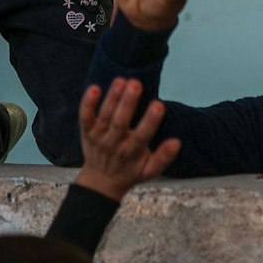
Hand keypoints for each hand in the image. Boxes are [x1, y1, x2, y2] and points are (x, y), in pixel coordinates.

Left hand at [73, 77, 179, 201]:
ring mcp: (98, 137)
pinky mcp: (86, 131)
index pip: (141, 136)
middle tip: (135, 84)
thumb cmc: (129, 171)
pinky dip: (87, 103)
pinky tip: (94, 88)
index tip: (158, 104)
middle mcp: (113, 144)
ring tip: (121, 80)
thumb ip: (163, 157)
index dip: (150, 121)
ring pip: (105, 116)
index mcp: (131, 153)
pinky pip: (85, 116)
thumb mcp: (149, 171)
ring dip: (112, 97)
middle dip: (128, 102)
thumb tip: (177, 141)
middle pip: (120, 122)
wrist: (100, 182)